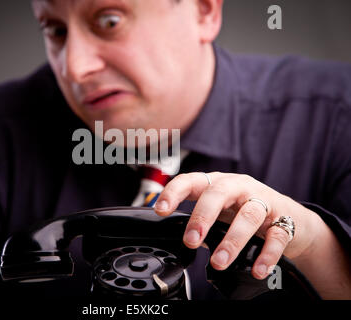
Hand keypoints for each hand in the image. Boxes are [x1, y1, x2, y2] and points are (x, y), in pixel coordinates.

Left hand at [154, 172, 317, 279]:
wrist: (290, 216)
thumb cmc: (245, 211)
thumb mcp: (219, 210)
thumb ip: (199, 220)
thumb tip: (175, 237)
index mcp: (218, 184)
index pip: (191, 180)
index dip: (174, 192)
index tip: (160, 210)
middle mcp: (239, 187)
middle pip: (219, 193)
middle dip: (202, 217)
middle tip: (190, 241)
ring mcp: (263, 202)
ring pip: (248, 216)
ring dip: (232, 240)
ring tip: (219, 262)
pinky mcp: (284, 220)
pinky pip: (277, 236)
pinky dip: (267, 255)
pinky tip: (257, 270)